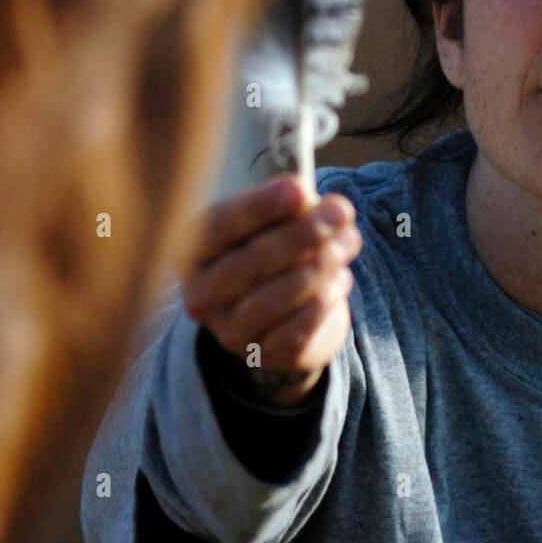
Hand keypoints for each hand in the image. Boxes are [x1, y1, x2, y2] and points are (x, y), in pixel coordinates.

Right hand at [182, 175, 360, 407]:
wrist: (285, 313)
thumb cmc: (275, 251)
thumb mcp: (275, 220)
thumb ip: (287, 207)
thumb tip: (307, 199)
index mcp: (194, 251)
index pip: (219, 225)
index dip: (260, 205)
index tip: (299, 187)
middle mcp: (202, 294)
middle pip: (250, 261)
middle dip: (302, 233)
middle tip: (340, 212)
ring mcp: (230, 331)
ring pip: (274, 298)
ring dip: (320, 265)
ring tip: (348, 241)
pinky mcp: (265, 355)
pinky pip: (296, 330)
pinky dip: (324, 301)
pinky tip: (341, 278)